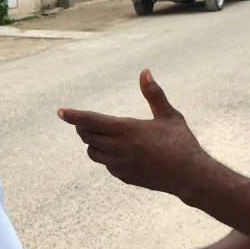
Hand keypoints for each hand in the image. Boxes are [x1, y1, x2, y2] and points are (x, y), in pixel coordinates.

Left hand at [57, 70, 208, 196]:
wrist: (190, 176)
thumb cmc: (182, 143)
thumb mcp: (169, 115)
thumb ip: (153, 94)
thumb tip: (145, 72)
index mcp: (127, 130)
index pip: (91, 121)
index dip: (74, 116)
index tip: (60, 111)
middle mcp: (119, 148)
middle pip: (87, 136)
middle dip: (82, 127)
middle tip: (83, 120)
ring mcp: (120, 165)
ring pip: (93, 152)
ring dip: (92, 142)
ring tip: (100, 134)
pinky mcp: (124, 176)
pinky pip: (106, 165)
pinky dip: (105, 156)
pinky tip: (118, 151)